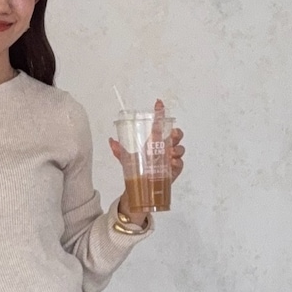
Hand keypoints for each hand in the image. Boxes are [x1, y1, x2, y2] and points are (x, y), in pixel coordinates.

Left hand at [107, 99, 185, 217]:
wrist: (141, 187)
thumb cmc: (137, 169)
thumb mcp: (126, 158)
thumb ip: (119, 150)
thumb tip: (111, 141)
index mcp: (155, 140)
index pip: (160, 124)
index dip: (160, 113)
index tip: (158, 104)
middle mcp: (165, 147)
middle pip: (176, 134)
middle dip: (176, 133)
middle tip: (171, 136)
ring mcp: (171, 158)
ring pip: (180, 148)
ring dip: (177, 149)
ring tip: (169, 153)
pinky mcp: (174, 169)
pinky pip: (179, 164)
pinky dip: (177, 162)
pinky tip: (171, 163)